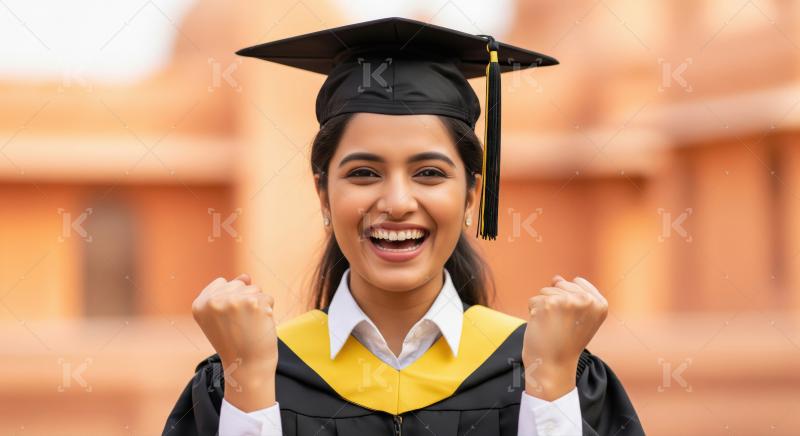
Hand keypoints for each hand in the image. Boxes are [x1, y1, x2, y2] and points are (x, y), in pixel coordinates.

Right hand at [191, 273, 277, 410]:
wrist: (248, 367)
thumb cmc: (237, 342)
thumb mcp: (224, 317)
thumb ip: (230, 293)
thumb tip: (246, 276)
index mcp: (199, 304)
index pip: (222, 283)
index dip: (231, 301)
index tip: (229, 322)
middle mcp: (213, 301)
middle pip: (239, 284)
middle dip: (245, 301)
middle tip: (240, 326)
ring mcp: (232, 300)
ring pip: (255, 289)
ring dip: (258, 306)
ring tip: (249, 326)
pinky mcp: (253, 302)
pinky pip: (267, 297)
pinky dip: (268, 311)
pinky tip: (259, 326)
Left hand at [521, 275, 607, 399]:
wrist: (553, 366)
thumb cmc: (564, 342)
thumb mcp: (577, 317)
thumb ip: (572, 295)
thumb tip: (556, 278)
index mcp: (600, 303)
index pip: (577, 282)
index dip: (569, 299)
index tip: (572, 321)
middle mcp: (587, 300)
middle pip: (561, 284)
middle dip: (555, 302)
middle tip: (561, 326)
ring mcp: (569, 301)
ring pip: (546, 291)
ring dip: (543, 308)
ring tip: (552, 327)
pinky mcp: (549, 304)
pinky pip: (533, 300)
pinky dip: (533, 313)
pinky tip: (542, 328)